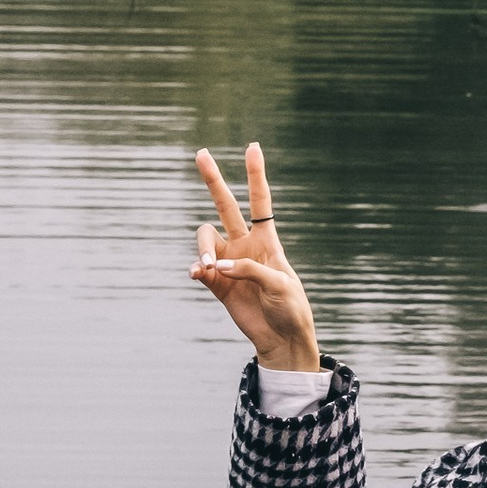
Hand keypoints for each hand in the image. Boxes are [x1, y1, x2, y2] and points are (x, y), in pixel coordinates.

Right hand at [190, 143, 321, 373]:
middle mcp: (244, 245)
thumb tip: (218, 264)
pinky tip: (197, 272)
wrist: (281, 339)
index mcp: (267, 240)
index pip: (259, 201)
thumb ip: (251, 269)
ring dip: (202, 246)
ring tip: (207, 264)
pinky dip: (196, 267)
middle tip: (200, 153)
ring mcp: (228, 262)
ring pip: (205, 237)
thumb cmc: (290, 309)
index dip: (255, 175)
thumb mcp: (280, 285)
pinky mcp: (217, 283)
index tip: (252, 147)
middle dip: (213, 179)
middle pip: (225, 205)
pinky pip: (200, 267)